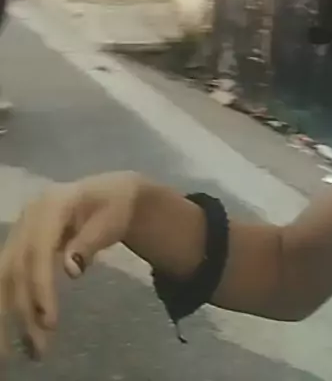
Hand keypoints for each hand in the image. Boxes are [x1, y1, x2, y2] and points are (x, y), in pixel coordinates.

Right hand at [0, 171, 141, 358]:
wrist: (112, 193)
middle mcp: (29, 216)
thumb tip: (71, 268)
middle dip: (22, 308)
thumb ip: (89, 242)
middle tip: (38, 345)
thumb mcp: (110, 220)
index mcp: (51, 204)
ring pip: (7, 276)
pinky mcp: (21, 244)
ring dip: (13, 312)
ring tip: (31, 346)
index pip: (38, 250)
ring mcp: (22, 230)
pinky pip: (11, 277)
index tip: (49, 319)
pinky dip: (15, 304)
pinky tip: (24, 328)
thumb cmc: (115, 206)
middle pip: (16, 266)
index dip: (40, 285)